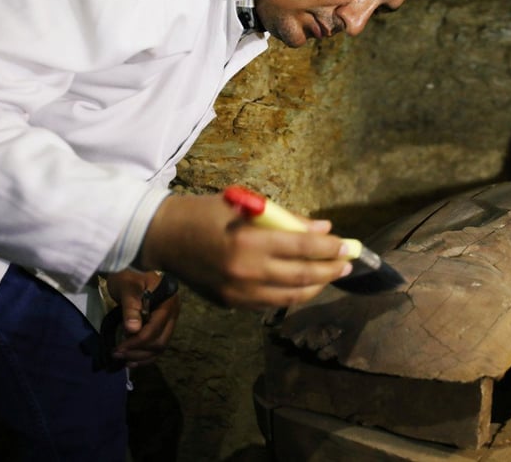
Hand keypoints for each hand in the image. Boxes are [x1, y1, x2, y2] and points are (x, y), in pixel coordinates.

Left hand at [104, 268, 180, 367]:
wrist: (131, 268)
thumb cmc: (129, 275)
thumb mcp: (127, 287)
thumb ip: (131, 307)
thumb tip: (132, 330)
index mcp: (168, 303)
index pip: (155, 329)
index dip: (137, 342)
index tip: (118, 348)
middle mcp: (172, 314)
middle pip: (160, 342)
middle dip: (138, 351)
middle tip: (117, 353)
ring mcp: (169, 321)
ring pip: (160, 347)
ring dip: (141, 356)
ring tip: (122, 359)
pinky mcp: (162, 325)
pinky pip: (157, 345)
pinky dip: (146, 355)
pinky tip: (132, 361)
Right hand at [139, 193, 352, 309]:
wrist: (162, 237)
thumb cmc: (205, 213)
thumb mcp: (245, 206)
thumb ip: (285, 220)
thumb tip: (323, 230)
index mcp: (249, 242)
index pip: (302, 248)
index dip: (330, 249)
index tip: (348, 246)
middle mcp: (246, 273)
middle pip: (302, 276)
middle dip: (330, 270)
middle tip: (348, 264)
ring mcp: (238, 293)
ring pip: (290, 297)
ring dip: (315, 287)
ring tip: (330, 276)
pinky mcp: (231, 304)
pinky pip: (270, 303)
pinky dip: (291, 295)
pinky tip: (303, 285)